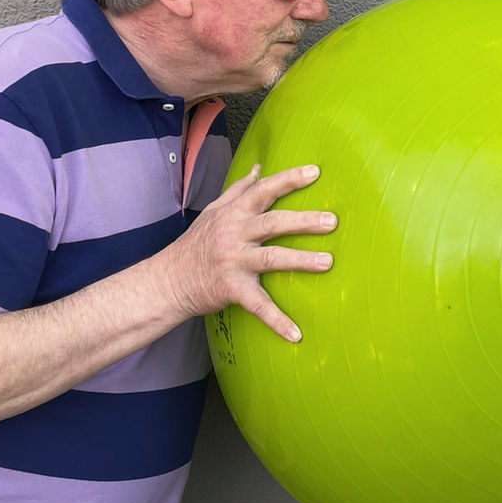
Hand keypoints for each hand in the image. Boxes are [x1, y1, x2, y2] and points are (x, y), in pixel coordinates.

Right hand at [161, 162, 337, 341]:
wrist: (169, 280)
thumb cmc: (196, 243)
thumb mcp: (214, 211)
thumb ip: (238, 189)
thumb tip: (259, 168)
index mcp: (234, 213)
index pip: (263, 190)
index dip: (289, 179)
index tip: (314, 172)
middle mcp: (235, 234)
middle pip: (273, 223)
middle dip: (304, 221)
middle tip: (332, 221)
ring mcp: (234, 262)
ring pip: (271, 258)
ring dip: (301, 261)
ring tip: (328, 262)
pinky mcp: (232, 289)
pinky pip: (258, 306)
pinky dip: (277, 321)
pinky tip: (297, 334)